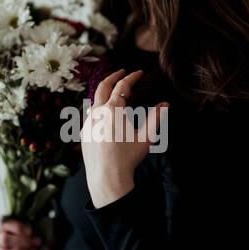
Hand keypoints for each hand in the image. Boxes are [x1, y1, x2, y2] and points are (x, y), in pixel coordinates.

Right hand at [0, 218, 46, 249]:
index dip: (17, 228)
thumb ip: (43, 232)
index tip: (31, 232)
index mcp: (6, 223)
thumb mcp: (42, 227)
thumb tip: (45, 248)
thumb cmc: (38, 231)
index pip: (3, 222)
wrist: (39, 244)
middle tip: (38, 242)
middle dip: (23, 242)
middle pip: (4, 239)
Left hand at [80, 69, 168, 207]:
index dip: (132, 77)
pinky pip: (90, 114)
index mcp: (113, 110)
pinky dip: (98, 106)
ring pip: (94, 99)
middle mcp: (97, 112)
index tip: (139, 73)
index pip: (122, 86)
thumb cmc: (127, 158)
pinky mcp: (83, 132)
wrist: (107, 177)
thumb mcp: (145, 138)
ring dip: (104, 91)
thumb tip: (165, 104)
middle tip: (122, 72)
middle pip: (103, 86)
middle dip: (114, 76)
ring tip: (114, 91)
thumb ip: (155, 118)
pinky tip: (105, 112)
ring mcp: (88, 122)